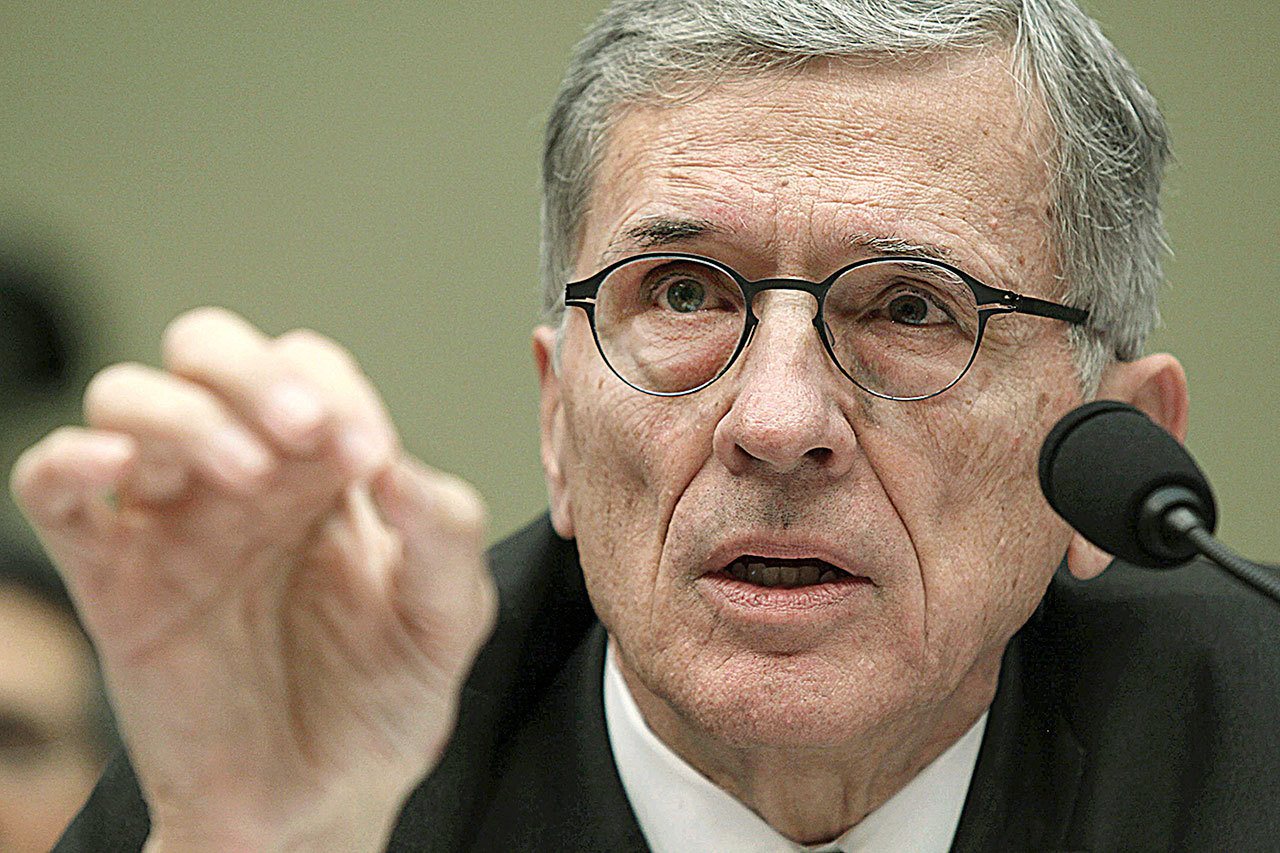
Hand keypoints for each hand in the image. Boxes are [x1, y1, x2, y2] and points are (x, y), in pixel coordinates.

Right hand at [10, 308, 497, 850]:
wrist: (317, 804)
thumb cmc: (382, 700)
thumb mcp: (446, 620)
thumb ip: (445, 536)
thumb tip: (400, 467)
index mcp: (323, 470)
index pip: (309, 368)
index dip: (337, 391)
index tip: (370, 455)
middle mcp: (243, 477)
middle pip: (207, 351)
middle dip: (251, 370)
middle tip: (304, 431)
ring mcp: (172, 520)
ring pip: (129, 401)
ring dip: (185, 415)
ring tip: (246, 476)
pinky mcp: (111, 579)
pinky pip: (51, 488)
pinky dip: (69, 461)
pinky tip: (116, 471)